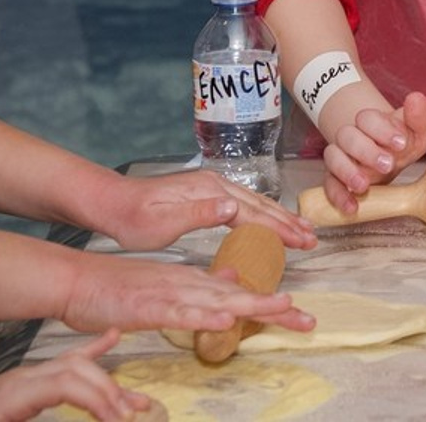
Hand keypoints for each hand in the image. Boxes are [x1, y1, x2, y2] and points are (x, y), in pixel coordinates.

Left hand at [0, 328, 152, 420]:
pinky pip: (65, 362)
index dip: (96, 397)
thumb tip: (70, 418)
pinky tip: (113, 339)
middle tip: (134, 416)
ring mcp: (26, 377)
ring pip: (76, 367)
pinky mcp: (26, 383)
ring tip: (139, 402)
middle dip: (109, 392)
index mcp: (12, 395)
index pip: (66, 382)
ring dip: (109, 382)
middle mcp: (23, 379)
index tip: (118, 420)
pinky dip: (93, 350)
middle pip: (77, 371)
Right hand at [61, 253, 314, 334]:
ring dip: (250, 304)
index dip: (272, 305)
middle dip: (274, 309)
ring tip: (282, 307)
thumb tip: (234, 280)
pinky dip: (202, 316)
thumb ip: (203, 285)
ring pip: (217, 300)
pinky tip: (223, 320)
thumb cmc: (123, 289)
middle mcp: (191, 284)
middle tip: (309, 321)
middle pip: (240, 298)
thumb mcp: (170, 286)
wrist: (82, 281)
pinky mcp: (149, 306)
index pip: (241, 295)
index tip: (302, 316)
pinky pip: (180, 313)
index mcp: (196, 282)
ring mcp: (171, 294)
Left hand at [101, 170, 316, 250]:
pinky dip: (263, 213)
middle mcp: (216, 185)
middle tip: (312, 238)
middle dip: (288, 222)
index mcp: (209, 192)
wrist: (113, 203)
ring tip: (301, 229)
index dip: (278, 228)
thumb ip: (199, 213)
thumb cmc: (134, 218)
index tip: (301, 241)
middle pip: (260, 204)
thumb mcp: (163, 222)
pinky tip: (269, 220)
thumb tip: (232, 207)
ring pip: (255, 202)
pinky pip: (244, 203)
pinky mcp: (207, 193)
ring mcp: (213, 187)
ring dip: (280, 217)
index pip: (252, 213)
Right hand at [321, 91, 425, 214]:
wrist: (391, 157)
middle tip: (388, 164)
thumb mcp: (419, 129)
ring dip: (347, 171)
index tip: (401, 142)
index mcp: (372, 122)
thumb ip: (420, 116)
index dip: (383, 129)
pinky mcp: (336, 179)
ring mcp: (343, 157)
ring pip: (333, 157)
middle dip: (367, 151)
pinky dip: (337, 195)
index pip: (367, 117)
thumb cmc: (404, 141)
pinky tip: (351, 206)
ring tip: (364, 185)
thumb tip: (416, 98)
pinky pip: (329, 184)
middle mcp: (353, 137)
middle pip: (347, 135)